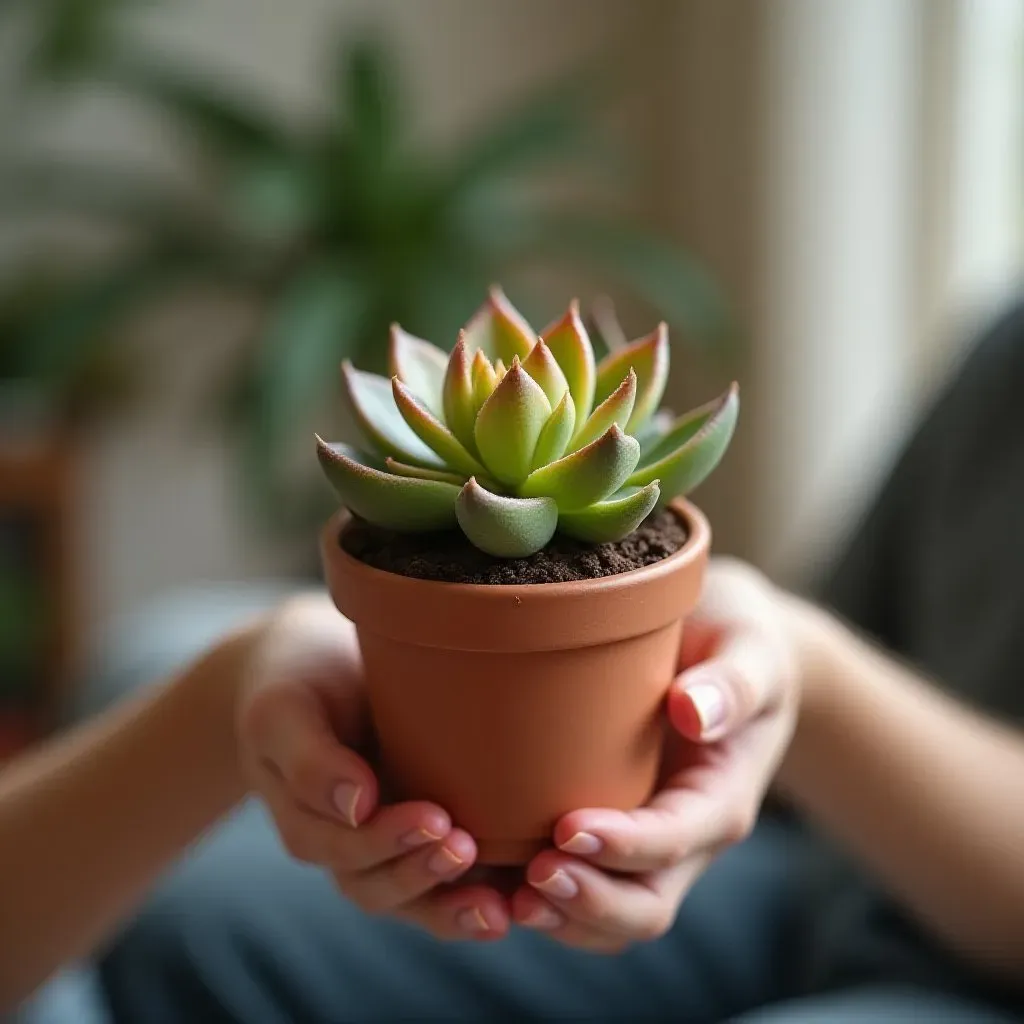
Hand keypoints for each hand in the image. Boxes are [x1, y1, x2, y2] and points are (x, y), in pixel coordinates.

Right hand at [236, 593, 508, 938]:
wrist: (318, 666)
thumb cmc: (299, 684)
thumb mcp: (285, 713)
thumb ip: (311, 759)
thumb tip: (356, 806)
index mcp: (308, 824)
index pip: (343, 853)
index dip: (387, 844)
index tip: (433, 817)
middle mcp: (348, 847)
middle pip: (378, 887)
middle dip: (423, 874)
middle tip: (464, 845)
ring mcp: (388, 845)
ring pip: (415, 900)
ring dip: (454, 905)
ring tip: (500, 901)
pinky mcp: (424, 836)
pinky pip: (448, 885)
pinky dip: (478, 899)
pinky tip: (519, 900)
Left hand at [510, 558, 801, 951]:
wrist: (719, 650)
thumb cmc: (734, 643)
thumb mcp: (749, 651)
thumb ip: (731, 684)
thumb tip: (693, 713)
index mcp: (720, 799)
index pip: (675, 841)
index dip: (624, 846)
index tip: (569, 826)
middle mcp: (682, 839)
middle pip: (642, 906)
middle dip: (588, 902)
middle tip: (531, 873)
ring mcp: (641, 845)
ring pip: (603, 918)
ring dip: (556, 915)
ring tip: (497, 896)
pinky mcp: (604, 833)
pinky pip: (572, 888)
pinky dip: (529, 898)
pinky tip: (482, 882)